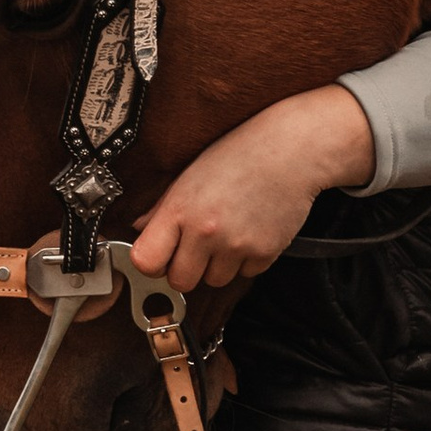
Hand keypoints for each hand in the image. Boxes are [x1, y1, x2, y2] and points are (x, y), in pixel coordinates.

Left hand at [128, 85, 375, 294]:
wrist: (292, 149)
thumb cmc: (240, 154)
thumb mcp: (191, 172)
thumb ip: (162, 206)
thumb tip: (139, 228)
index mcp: (181, 209)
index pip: (146, 262)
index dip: (152, 261)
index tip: (160, 254)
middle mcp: (206, 232)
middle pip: (180, 281)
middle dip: (186, 267)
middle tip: (198, 243)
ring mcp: (236, 246)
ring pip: (214, 281)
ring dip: (218, 265)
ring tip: (229, 231)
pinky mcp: (265, 254)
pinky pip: (246, 274)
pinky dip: (246, 260)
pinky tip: (250, 230)